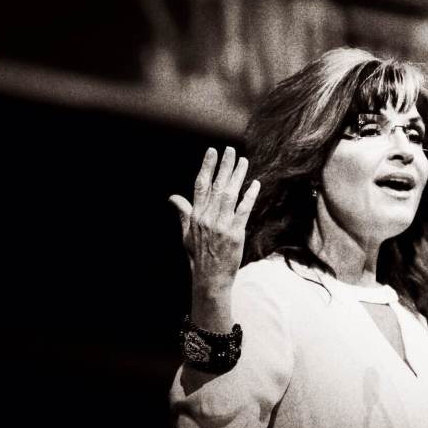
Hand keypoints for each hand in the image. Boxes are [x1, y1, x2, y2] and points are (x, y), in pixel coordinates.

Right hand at [168, 147, 259, 292]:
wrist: (209, 277)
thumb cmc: (199, 256)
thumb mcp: (186, 234)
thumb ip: (183, 213)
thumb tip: (173, 197)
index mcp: (196, 216)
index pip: (200, 185)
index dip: (207, 167)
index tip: (212, 152)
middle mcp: (207, 217)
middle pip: (216, 186)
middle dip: (224, 166)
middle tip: (230, 150)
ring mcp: (221, 225)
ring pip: (230, 195)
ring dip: (237, 176)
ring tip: (244, 161)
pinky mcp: (234, 233)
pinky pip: (243, 210)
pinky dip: (249, 196)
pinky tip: (255, 184)